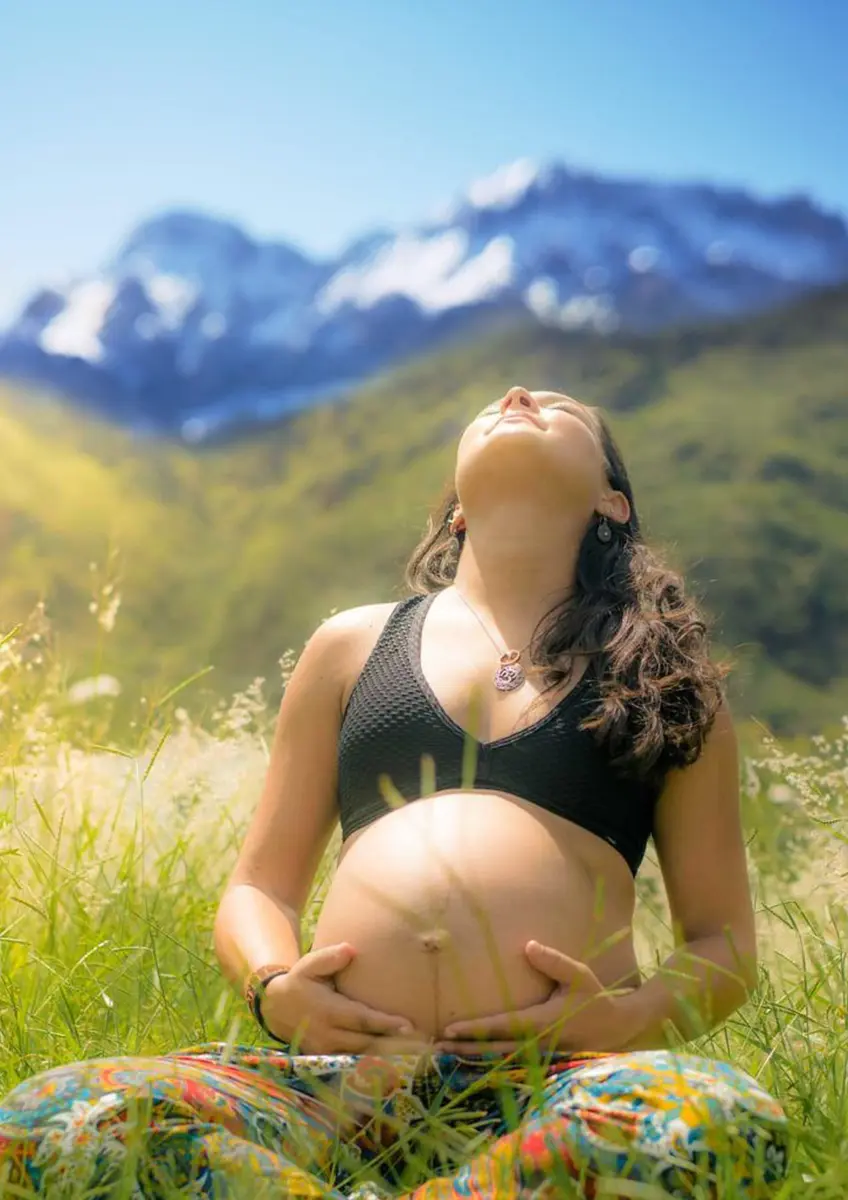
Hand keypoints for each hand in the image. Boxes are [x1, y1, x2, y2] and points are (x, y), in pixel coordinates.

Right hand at [260, 942, 428, 1053]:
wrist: (276, 1009)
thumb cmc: (300, 982)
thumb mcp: (308, 965)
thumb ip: (328, 957)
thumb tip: (351, 949)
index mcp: (328, 1011)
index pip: (361, 1020)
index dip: (384, 1024)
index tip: (408, 1025)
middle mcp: (329, 1036)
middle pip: (367, 1043)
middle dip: (396, 1046)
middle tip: (425, 1046)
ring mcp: (328, 1051)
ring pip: (364, 1057)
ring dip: (391, 1058)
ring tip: (419, 1057)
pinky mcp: (328, 1059)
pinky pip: (356, 1064)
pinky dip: (377, 1065)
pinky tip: (399, 1065)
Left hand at [434, 940, 637, 1054]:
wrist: (617, 1028)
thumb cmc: (595, 997)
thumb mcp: (579, 975)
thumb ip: (554, 962)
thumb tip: (528, 946)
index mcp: (542, 1023)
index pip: (501, 1026)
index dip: (474, 1029)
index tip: (449, 1029)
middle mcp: (537, 1044)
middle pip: (493, 1049)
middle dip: (464, 1048)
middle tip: (435, 1046)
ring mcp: (539, 1057)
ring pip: (499, 1059)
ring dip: (472, 1057)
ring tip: (444, 1054)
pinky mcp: (541, 1061)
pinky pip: (509, 1063)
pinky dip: (488, 1062)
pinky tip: (470, 1060)